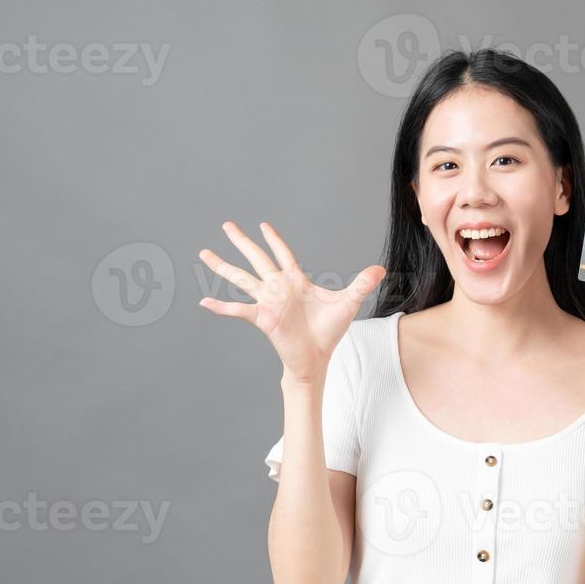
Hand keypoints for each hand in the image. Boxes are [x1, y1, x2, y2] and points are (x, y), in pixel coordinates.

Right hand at [198, 220, 386, 383]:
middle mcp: (278, 288)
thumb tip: (381, 270)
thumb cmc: (328, 332)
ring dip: (222, 266)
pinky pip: (238, 309)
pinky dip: (222, 306)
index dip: (273, 239)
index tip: (263, 225)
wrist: (317, 358)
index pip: (283, 254)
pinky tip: (205, 301)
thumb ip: (361, 284)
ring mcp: (268, 302)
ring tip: (203, 253)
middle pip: (256, 258)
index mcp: (296, 281)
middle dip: (241, 242)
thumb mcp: (348, 303)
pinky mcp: (263, 318)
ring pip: (241, 278)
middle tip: (226, 225)